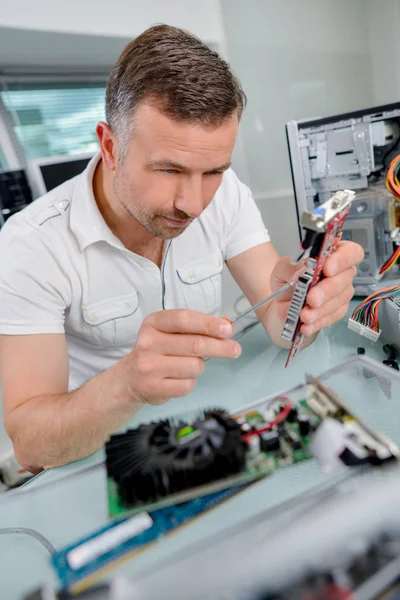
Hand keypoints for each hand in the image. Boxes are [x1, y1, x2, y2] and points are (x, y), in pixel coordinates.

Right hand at [124, 310, 240, 404]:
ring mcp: (148, 366)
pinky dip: (190, 382)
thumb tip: (225, 331)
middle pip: (195, 344)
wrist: (130, 378)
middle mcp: (148, 342)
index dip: (209, 324)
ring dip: (199, 366)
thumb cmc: (158, 351)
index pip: (184, 319)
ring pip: (194, 366)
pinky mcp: (153, 387)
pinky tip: (179, 378)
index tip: (228, 330)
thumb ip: (194, 328)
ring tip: (188, 365)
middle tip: (235, 349)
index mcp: (153, 323)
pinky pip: (187, 385)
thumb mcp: (168, 332)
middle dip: (221, 347)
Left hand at [271, 241, 363, 336]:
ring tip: (304, 315)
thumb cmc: (287, 281)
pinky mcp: (336, 312)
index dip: (343, 259)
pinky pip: (332, 317)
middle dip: (328, 289)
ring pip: (340, 300)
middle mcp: (341, 273)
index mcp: (332, 255)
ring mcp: (341, 294)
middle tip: (312, 298)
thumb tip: (302, 271)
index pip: (351, 252)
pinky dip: (318, 322)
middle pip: (346, 278)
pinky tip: (306, 326)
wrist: (280, 303)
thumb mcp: (282, 269)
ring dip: (322, 309)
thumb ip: (290, 267)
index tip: (327, 268)